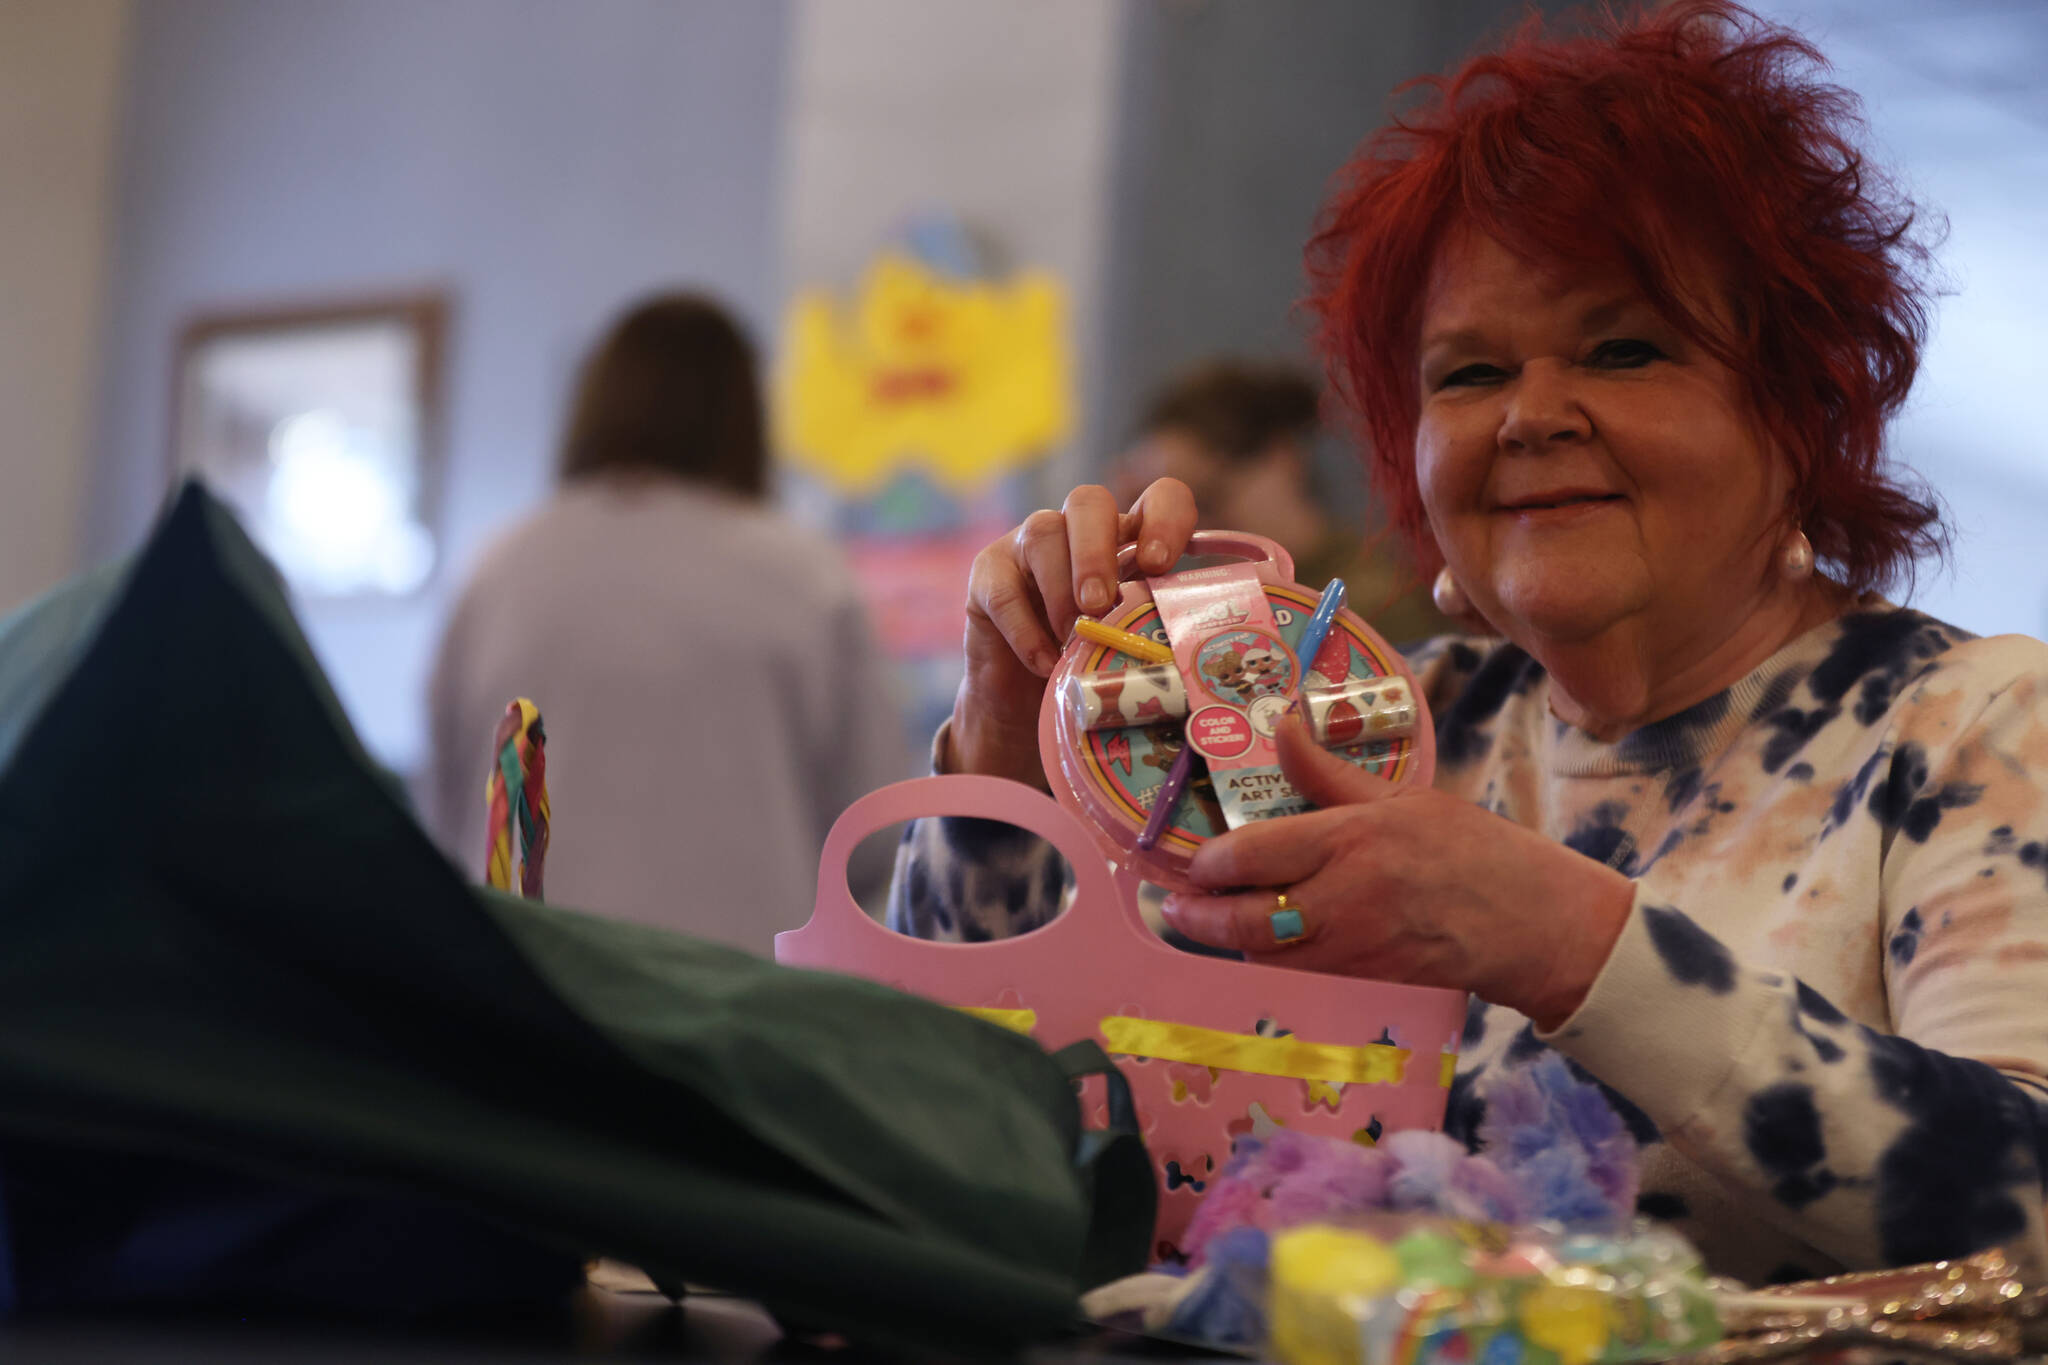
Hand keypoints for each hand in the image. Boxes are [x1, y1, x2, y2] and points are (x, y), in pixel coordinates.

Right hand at [945, 479, 1197, 787]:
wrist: (1025, 699)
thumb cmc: (1091, 664)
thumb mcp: (1130, 643)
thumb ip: (1153, 629)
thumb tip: (1188, 652)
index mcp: (1129, 539)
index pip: (1159, 497)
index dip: (1165, 518)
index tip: (1159, 565)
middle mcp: (1078, 530)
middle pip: (1089, 501)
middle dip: (1096, 551)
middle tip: (1101, 603)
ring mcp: (1028, 546)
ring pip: (1043, 533)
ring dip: (1061, 589)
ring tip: (1073, 637)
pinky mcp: (988, 574)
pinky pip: (1004, 588)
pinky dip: (1026, 629)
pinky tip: (1045, 662)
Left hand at [1160, 716, 1633, 1030]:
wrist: (1530, 926)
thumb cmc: (1472, 851)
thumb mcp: (1402, 797)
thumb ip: (1329, 773)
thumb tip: (1284, 726)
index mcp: (1352, 841)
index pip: (1255, 855)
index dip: (1211, 862)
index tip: (1193, 858)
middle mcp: (1343, 897)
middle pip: (1245, 918)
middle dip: (1197, 914)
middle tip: (1172, 903)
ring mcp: (1350, 945)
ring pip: (1263, 952)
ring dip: (1225, 940)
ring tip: (1200, 920)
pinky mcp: (1360, 977)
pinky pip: (1294, 970)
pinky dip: (1265, 957)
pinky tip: (1254, 940)